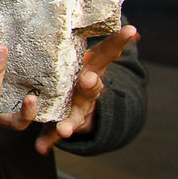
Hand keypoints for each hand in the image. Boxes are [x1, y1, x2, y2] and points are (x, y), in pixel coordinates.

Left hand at [36, 25, 139, 153]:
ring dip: (70, 123)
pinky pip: (53, 133)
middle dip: (91, 84)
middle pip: (92, 87)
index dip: (119, 42)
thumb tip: (137, 32)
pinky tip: (40, 148)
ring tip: (65, 130)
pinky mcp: (65, 124)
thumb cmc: (80, 76)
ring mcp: (78, 110)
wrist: (85, 110)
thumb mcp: (91, 60)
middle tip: (90, 79)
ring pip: (75, 116)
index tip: (132, 31)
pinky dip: (47, 140)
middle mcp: (88, 91)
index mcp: (92, 69)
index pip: (107, 53)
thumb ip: (108, 48)